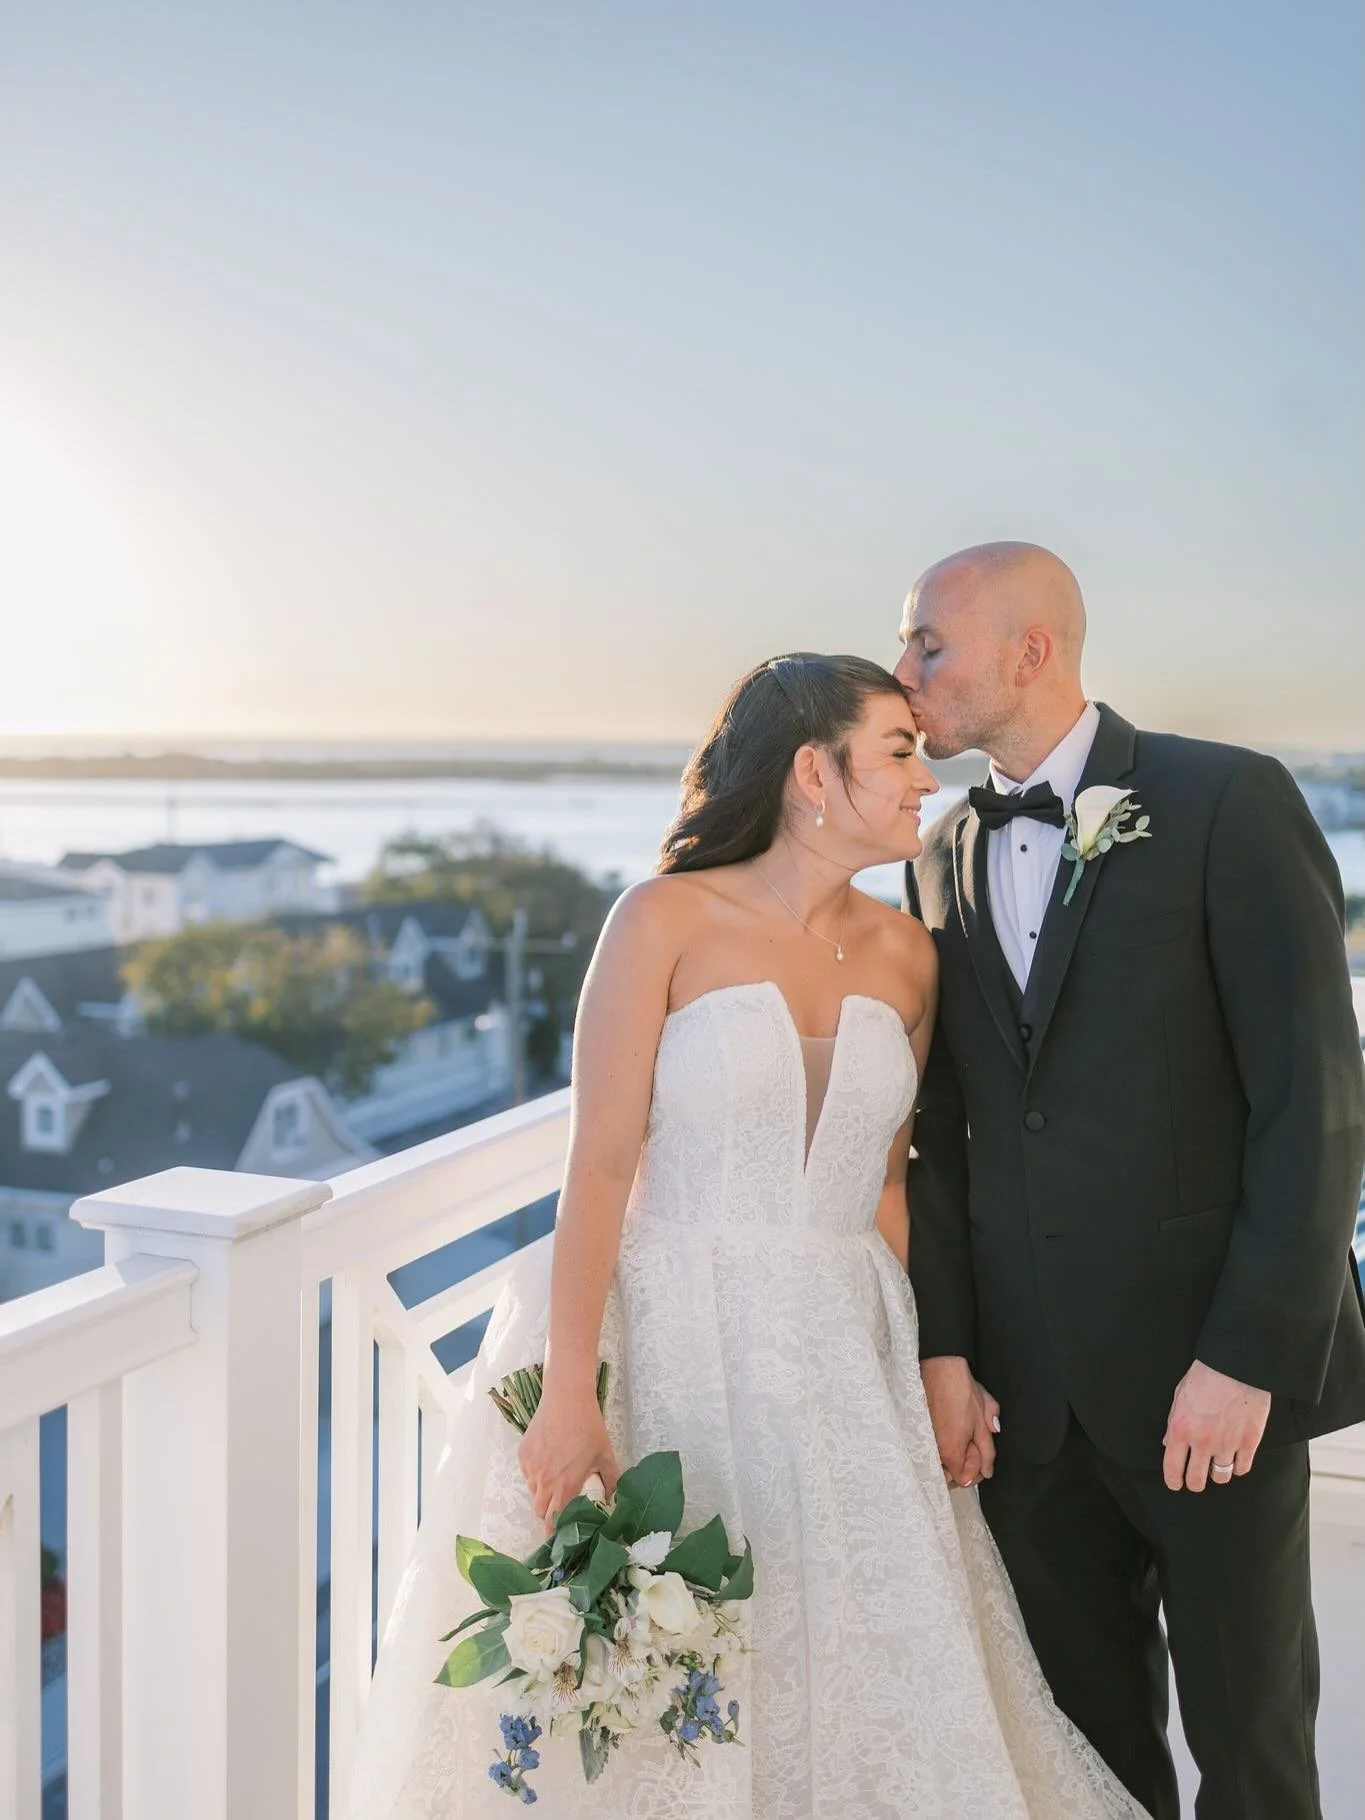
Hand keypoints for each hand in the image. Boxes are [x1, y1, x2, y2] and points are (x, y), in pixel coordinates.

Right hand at [517, 1391, 619, 1532]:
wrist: (566, 1398)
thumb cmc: (589, 1427)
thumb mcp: (606, 1454)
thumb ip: (611, 1480)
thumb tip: (613, 1499)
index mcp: (565, 1486)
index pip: (554, 1521)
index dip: (556, 1532)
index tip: (560, 1537)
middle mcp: (544, 1481)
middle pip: (540, 1511)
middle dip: (549, 1514)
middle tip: (561, 1505)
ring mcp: (531, 1468)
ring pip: (533, 1492)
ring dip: (543, 1493)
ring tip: (557, 1478)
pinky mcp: (523, 1454)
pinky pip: (527, 1474)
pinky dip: (536, 1475)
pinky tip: (549, 1460)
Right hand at [920, 1355, 1000, 1487]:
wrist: (940, 1367)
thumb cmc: (962, 1390)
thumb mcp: (983, 1420)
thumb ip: (988, 1450)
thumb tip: (987, 1470)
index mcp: (951, 1451)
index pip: (964, 1479)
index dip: (977, 1469)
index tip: (982, 1455)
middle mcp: (933, 1450)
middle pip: (947, 1476)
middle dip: (962, 1467)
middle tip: (972, 1447)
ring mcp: (923, 1440)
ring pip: (937, 1464)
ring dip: (949, 1458)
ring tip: (960, 1437)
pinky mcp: (916, 1430)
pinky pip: (929, 1449)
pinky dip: (939, 1447)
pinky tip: (948, 1430)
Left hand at [1162, 1360, 1270, 1492]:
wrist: (1236, 1365)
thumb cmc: (1205, 1375)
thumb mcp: (1179, 1395)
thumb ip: (1173, 1423)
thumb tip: (1168, 1443)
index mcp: (1180, 1429)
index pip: (1172, 1468)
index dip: (1173, 1481)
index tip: (1176, 1485)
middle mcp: (1202, 1442)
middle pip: (1197, 1480)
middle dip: (1194, 1483)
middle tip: (1195, 1480)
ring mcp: (1227, 1444)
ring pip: (1221, 1477)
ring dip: (1217, 1474)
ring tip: (1216, 1466)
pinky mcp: (1249, 1442)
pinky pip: (1242, 1469)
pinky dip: (1237, 1467)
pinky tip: (1234, 1459)